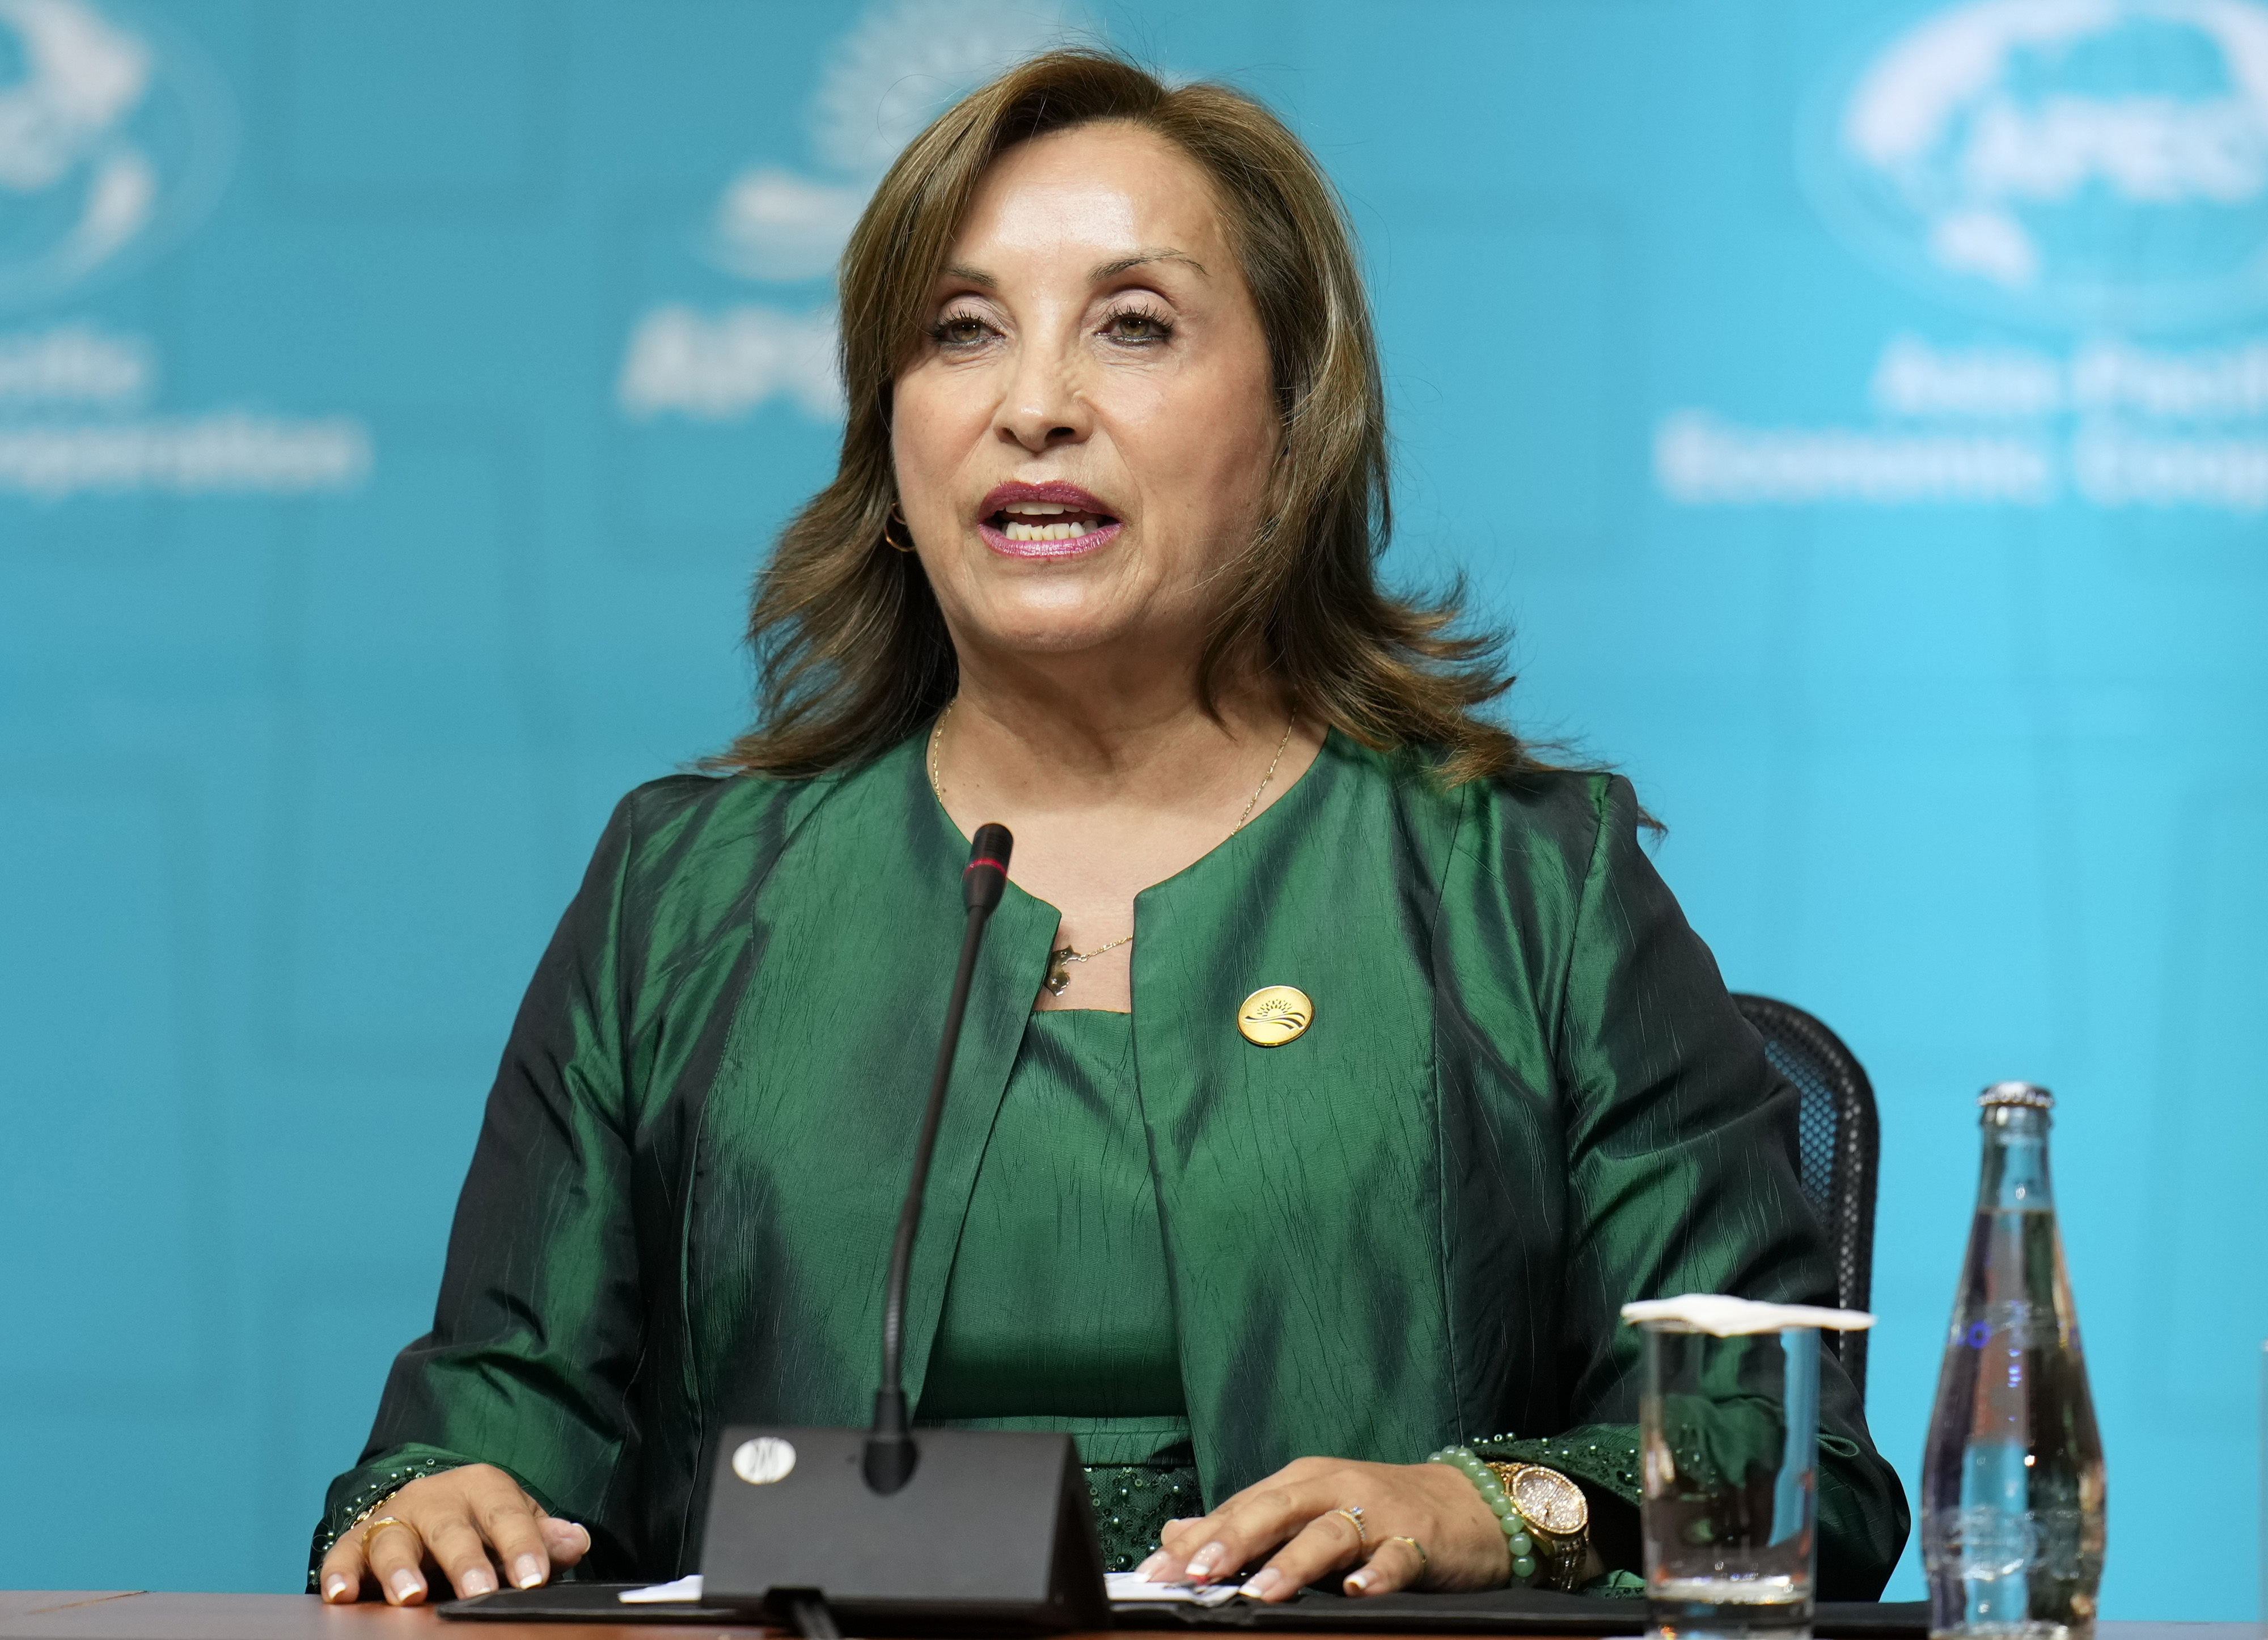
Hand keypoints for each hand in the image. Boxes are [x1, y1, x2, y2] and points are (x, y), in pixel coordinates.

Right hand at [317, 1465, 590, 1604]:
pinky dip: (340, 1572)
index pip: (507, 1515)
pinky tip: (342, 1595)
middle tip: (479, 1590)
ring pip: (392, 1539)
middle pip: (450, 1528)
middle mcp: (434, 1499)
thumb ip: (543, 1537)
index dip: (522, 1546)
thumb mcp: (516, 1522)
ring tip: (410, 1596)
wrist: (426, 1506)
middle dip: (464, 1561)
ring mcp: (392, 1518)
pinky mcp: (354, 1541)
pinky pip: (341, 1554)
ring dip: (400, 1568)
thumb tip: (576, 1542)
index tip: (534, 1579)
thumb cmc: (480, 1523)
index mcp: (482, 1488)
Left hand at [1138, 1456, 1506, 1600]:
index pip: (1238, 1509)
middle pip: (1274, 1510)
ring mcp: (1376, 1512)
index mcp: (1299, 1483)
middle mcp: (1332, 1489)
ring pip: (1328, 1533)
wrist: (1466, 1503)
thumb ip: (1245, 1521)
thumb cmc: (1376, 1510)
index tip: (1153, 1573)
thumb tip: (1176, 1533)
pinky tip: (1358, 1592)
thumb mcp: (1308, 1508)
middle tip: (1195, 1574)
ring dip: (1292, 1563)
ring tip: (1260, 1593)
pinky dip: (1377, 1574)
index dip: (1195, 1541)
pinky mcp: (1418, 1539)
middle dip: (1231, 1541)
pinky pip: (1395, 1557)